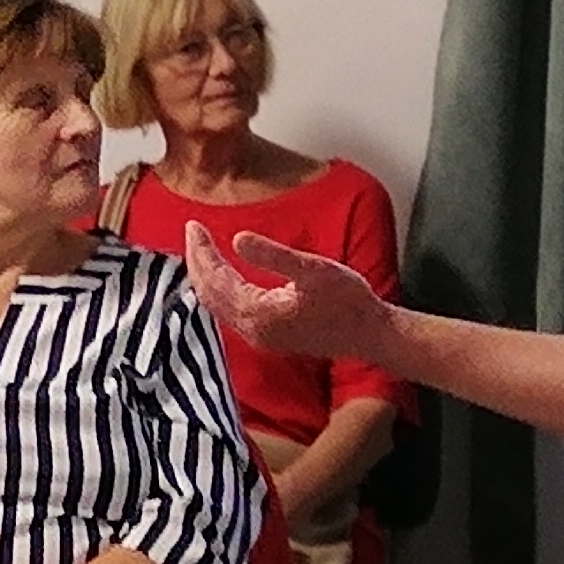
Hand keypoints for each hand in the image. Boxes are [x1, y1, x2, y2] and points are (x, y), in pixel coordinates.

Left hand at [186, 222, 395, 366]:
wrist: (371, 335)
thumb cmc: (349, 301)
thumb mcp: (314, 270)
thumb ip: (274, 256)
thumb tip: (237, 239)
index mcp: (258, 314)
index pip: (215, 278)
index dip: (201, 250)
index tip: (192, 226)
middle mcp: (252, 331)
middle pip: (209, 293)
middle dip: (197, 261)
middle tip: (192, 232)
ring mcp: (259, 337)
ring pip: (216, 305)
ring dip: (206, 276)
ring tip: (201, 248)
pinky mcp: (267, 337)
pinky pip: (229, 312)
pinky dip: (219, 290)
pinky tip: (222, 275)